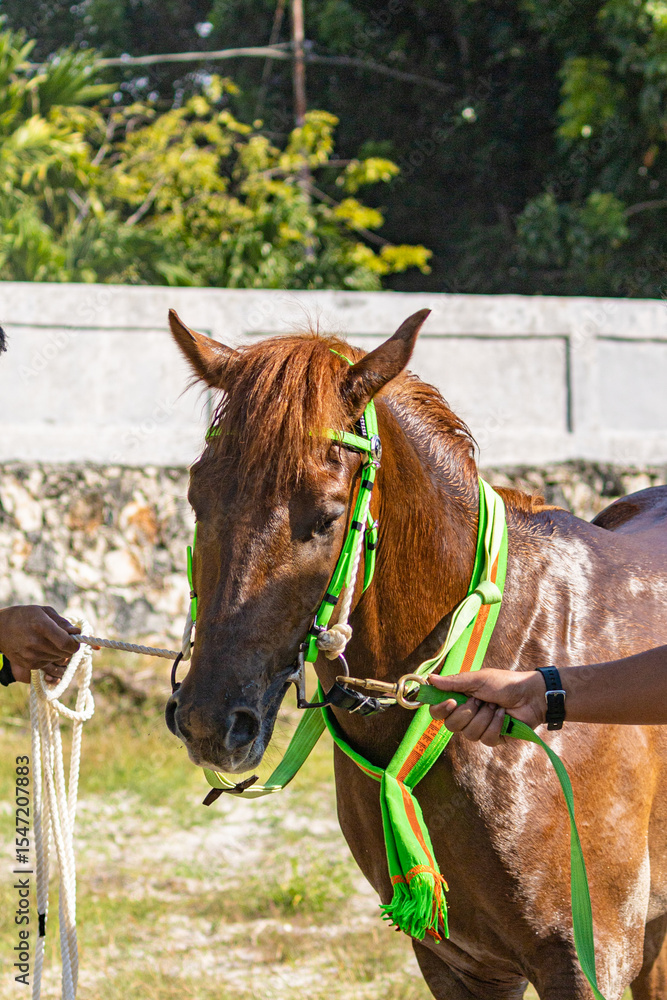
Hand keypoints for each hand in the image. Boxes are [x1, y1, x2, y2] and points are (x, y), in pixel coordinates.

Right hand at [0, 606, 80, 683]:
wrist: (0, 628)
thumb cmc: (25, 616)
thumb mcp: (44, 612)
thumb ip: (63, 623)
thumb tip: (77, 632)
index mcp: (42, 626)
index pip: (66, 643)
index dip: (75, 644)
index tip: (75, 641)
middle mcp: (36, 642)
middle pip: (64, 653)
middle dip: (69, 648)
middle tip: (64, 641)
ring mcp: (31, 655)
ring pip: (57, 659)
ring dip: (58, 653)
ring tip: (49, 642)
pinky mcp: (28, 664)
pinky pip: (47, 664)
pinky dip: (49, 657)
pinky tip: (41, 648)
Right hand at [428, 669, 546, 745]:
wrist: (530, 694)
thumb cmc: (504, 683)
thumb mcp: (478, 679)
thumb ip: (454, 682)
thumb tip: (430, 680)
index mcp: (459, 700)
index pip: (438, 712)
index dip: (440, 710)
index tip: (451, 702)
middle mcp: (466, 716)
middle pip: (451, 726)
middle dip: (467, 712)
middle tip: (479, 700)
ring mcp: (480, 728)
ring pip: (469, 734)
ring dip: (484, 717)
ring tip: (495, 706)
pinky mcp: (494, 738)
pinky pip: (486, 738)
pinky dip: (496, 725)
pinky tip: (503, 716)